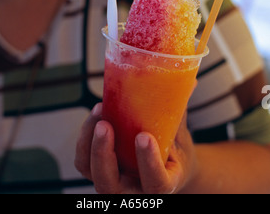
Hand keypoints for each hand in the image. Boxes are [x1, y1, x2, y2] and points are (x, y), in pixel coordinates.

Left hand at [75, 103, 196, 193]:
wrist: (165, 166)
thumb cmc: (175, 151)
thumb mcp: (181, 137)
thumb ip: (179, 112)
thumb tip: (189, 81)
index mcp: (163, 184)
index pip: (156, 183)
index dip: (148, 163)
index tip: (144, 137)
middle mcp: (134, 190)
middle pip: (110, 185)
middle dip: (103, 154)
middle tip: (105, 125)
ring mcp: (113, 182)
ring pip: (91, 171)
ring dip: (90, 141)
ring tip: (100, 110)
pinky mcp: (98, 170)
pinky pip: (83, 159)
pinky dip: (86, 135)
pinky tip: (97, 111)